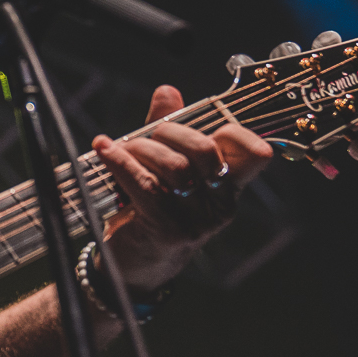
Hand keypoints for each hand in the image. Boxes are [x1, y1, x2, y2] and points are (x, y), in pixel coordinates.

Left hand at [91, 85, 274, 292]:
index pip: (254, 153)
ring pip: (174, 168)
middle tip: (145, 135)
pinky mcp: (168, 229)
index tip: (202, 125)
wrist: (136, 265)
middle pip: (205, 151)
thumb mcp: (164, 170)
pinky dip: (120, 162)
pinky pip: (145, 186)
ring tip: (120, 148)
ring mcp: (197, 220)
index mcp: (229, 187)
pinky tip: (103, 149)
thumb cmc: (152, 211)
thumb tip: (167, 91)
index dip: (233, 131)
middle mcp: (221, 205)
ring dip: (140, 149)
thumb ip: (168, 131)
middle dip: (169, 132)